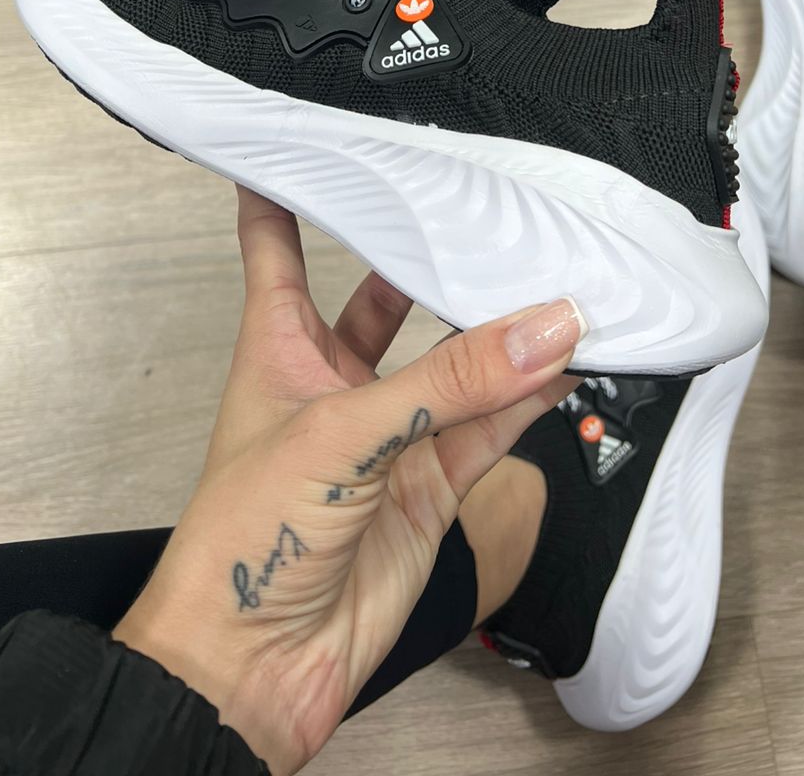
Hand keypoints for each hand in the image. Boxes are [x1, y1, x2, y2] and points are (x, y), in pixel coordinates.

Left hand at [114, 186, 584, 773]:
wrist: (253, 670)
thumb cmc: (240, 545)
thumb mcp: (340, 437)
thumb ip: (448, 384)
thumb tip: (539, 330)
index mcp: (277, 347)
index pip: (275, 245)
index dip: (287, 189)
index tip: (311, 134)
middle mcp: (331, 382)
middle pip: (383, 295)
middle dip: (426, 256)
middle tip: (479, 206)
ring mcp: (384, 435)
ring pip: (452, 363)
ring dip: (499, 331)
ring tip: (552, 280)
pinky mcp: (427, 487)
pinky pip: (488, 427)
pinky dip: (528, 397)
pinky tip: (563, 362)